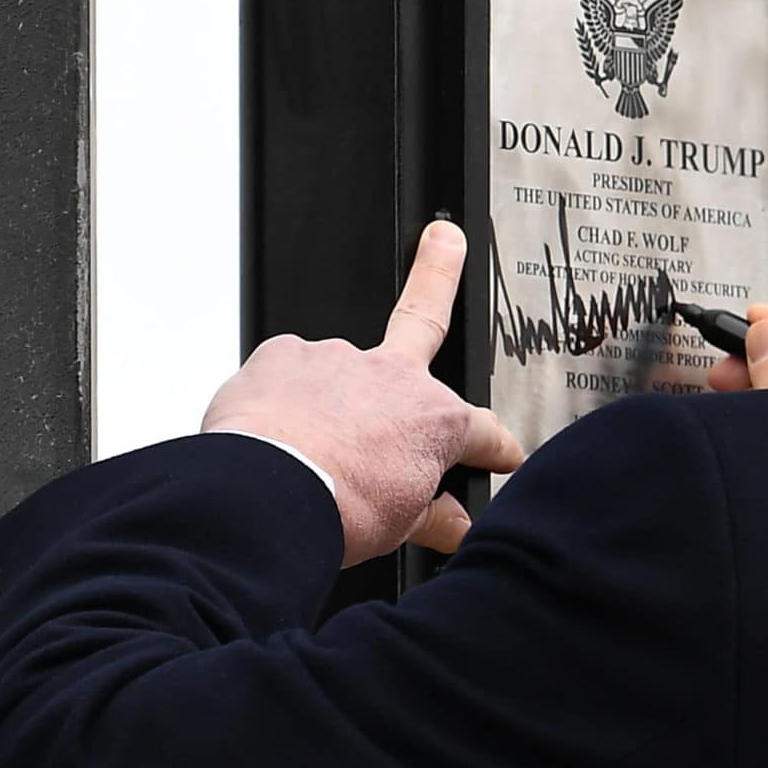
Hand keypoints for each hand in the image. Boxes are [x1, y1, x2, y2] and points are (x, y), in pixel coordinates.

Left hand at [202, 220, 523, 565]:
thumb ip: (429, 516)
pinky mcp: (282, 356)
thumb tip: (454, 525)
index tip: (502, 455)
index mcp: (432, 421)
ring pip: (336, 374)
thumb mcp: (398, 526)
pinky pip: (285, 377)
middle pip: (424, 316)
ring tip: (302, 446)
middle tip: (445, 242)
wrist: (265, 499)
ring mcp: (336, 358)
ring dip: (325, 400)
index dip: (498, 446)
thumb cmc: (336, 511)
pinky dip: (279, 402)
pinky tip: (271, 433)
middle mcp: (391, 377)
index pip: (482, 432)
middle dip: (440, 272)